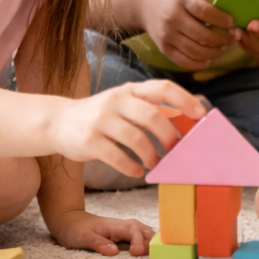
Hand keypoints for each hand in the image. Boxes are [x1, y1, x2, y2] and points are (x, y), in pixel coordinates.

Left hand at [45, 206, 154, 256]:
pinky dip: (146, 246)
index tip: (136, 253)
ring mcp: (125, 231)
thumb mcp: (83, 237)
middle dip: (150, 244)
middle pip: (146, 232)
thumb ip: (98, 243)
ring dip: (150, 245)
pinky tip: (146, 256)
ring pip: (146, 235)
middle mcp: (125, 226)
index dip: (139, 242)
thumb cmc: (75, 229)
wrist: (69, 221)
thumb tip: (114, 252)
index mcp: (117, 225)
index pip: (135, 231)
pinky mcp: (124, 237)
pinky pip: (141, 240)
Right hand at [48, 80, 205, 177]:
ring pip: (136, 139)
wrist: (58, 122)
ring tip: (154, 164)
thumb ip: (150, 108)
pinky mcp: (89, 141)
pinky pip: (117, 157)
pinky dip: (131, 167)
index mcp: (130, 90)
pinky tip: (136, 171)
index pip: (162, 88)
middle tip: (174, 151)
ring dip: (151, 156)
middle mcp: (116, 100)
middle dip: (169, 137)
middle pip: (152, 116)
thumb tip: (186, 118)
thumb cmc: (102, 116)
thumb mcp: (124, 103)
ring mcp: (101, 120)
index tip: (201, 114)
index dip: (185, 99)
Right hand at [139, 0, 236, 69]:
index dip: (222, 20)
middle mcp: (173, 17)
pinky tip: (209, 58)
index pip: (205, 12)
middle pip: (203, 35)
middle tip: (234, 38)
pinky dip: (199, 64)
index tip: (232, 23)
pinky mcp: (163, 48)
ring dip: (214, 53)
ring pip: (195, 51)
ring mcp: (167, 34)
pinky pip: (184, 61)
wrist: (142, 3)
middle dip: (223, 40)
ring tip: (224, 48)